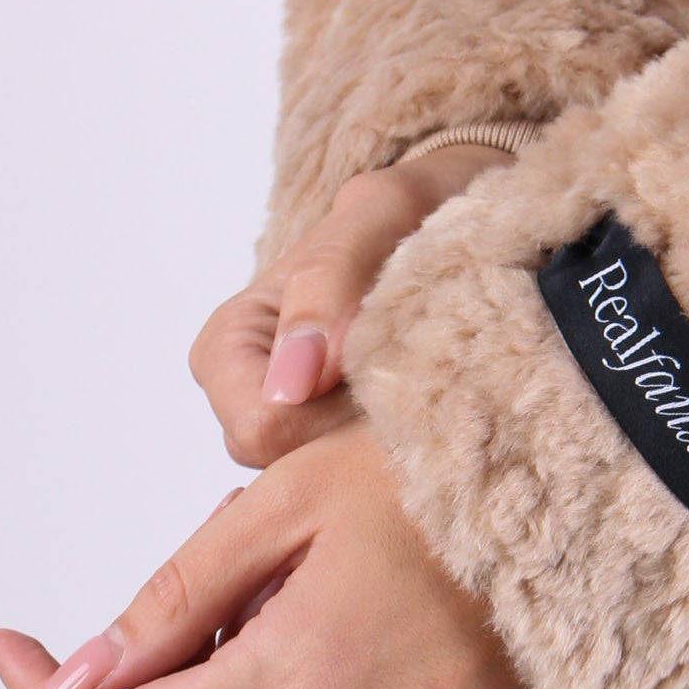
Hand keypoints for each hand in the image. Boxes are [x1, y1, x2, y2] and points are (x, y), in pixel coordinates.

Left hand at [0, 425, 541, 688]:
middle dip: (205, 679)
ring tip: (336, 602)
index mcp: (306, 668)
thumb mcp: (280, 504)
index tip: (6, 653)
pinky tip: (383, 638)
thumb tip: (81, 682)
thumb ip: (173, 601)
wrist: (576, 484)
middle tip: (264, 585)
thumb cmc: (425, 475)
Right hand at [190, 143, 511, 466]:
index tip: (386, 361)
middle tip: (422, 371)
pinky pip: (366, 481)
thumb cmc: (413, 207)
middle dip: (360, 431)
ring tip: (431, 380)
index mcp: (230, 348)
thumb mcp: (380, 214)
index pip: (259, 431)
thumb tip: (292, 383)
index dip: (329, 411)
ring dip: (389, 439)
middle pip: (295, 469)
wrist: (458, 212)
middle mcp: (253, 395)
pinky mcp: (344, 443)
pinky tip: (435, 405)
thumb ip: (331, 279)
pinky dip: (407, 450)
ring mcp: (300, 426)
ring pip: (334, 480)